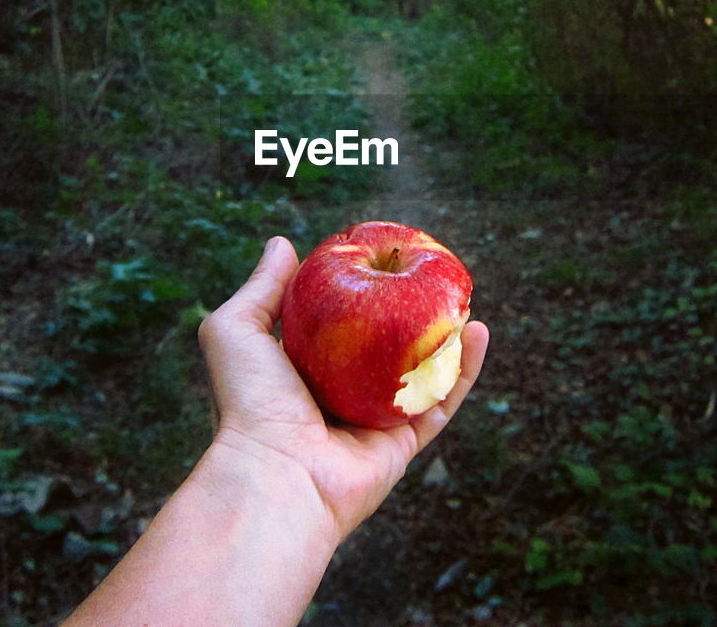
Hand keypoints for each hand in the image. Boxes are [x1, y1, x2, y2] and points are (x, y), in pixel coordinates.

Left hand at [198, 235, 489, 543]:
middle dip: (411, 315)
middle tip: (431, 277)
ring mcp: (374, 422)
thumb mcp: (237, 330)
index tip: (383, 260)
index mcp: (303, 373)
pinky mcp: (403, 444)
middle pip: (385, 348)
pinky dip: (464, 369)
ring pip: (421, 373)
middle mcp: (340, 397)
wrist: (275, 474)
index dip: (361, 293)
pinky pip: (441, 401)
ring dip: (447, 338)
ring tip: (464, 299)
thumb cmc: (249, 402)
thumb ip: (261, 287)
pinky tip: (479, 331)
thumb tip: (283, 243)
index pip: (339, 326)